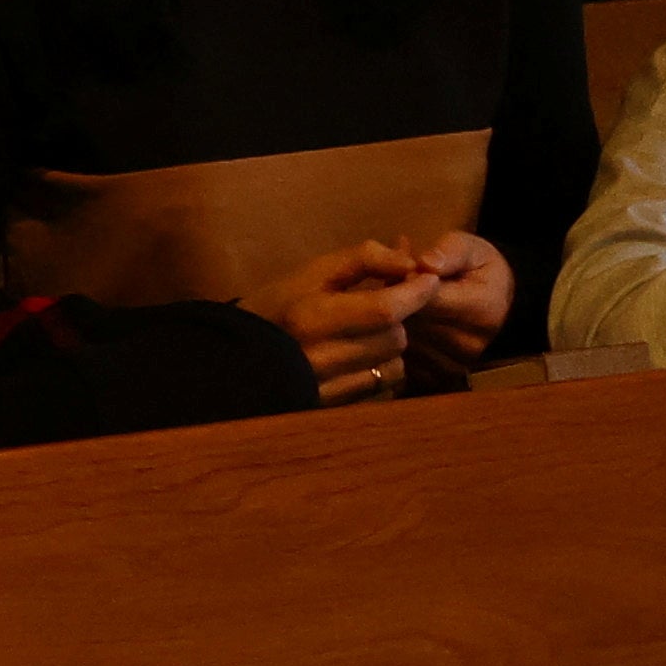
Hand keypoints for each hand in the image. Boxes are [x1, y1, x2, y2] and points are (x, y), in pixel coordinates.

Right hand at [243, 236, 439, 402]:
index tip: (428, 279)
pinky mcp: (336, 405)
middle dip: (401, 317)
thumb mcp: (312, 272)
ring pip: (394, 364)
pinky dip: (382, 367)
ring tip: (374, 330)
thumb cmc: (276, 305)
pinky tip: (365, 354)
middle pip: (394, 337)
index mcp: (315, 315)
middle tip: (393, 302)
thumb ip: (362, 260)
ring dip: (393, 344)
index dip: (413, 293)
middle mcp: (325, 355)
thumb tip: (407, 261)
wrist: (237, 359)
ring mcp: (331, 386)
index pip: (383, 309)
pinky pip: (380, 385)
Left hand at [403, 229, 512, 377]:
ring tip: (397, 304)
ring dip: (392, 323)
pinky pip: (404, 361)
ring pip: (404, 343)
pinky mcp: (441, 379)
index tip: (401, 270)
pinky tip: (401, 326)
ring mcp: (456, 366)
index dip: (406, 282)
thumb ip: (448, 251)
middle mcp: (471, 344)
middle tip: (392, 284)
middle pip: (414, 323)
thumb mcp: (470, 247)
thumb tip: (425, 263)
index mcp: (483, 309)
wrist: (499, 304)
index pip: (429, 299)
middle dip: (395, 302)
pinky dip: (397, 343)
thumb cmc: (479, 270)